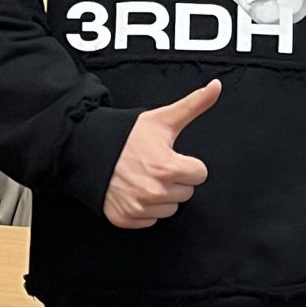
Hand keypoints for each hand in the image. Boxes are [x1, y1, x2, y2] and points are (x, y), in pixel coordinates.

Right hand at [102, 79, 220, 228]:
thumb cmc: (127, 135)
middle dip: (175, 180)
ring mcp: (139, 207)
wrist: (88, 148)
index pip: (200, 174)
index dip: (187, 164)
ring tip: (144, 177)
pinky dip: (144, 209)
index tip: (172, 157)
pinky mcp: (125, 218)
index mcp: (167, 168)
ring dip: (162, 196)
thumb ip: (194, 105)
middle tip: (155, 166)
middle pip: (186, 193)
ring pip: (170, 209)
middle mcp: (154, 192)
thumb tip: (216, 86)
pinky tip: (133, 191)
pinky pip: (150, 220)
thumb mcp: (162, 119)